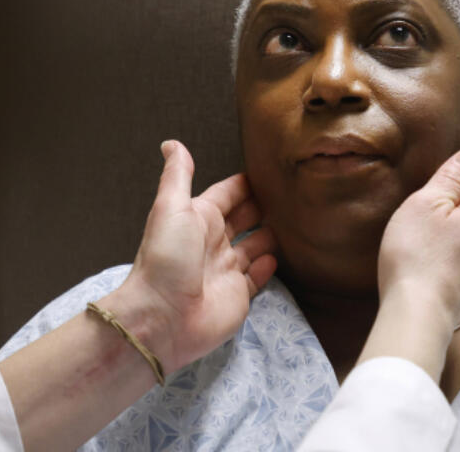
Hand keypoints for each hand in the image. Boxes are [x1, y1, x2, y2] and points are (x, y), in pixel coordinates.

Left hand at [106, 140, 277, 372]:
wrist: (163, 317)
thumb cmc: (166, 257)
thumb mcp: (171, 208)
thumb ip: (178, 175)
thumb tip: (171, 142)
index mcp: (199, 218)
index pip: (228, 194)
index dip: (246, 183)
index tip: (272, 169)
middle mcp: (214, 241)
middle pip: (244, 218)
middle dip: (264, 206)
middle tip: (293, 193)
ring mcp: (227, 269)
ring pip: (255, 245)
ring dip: (271, 234)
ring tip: (297, 221)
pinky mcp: (239, 295)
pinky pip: (257, 277)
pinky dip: (268, 266)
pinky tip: (280, 256)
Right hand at [377, 147, 459, 328]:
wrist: (416, 314)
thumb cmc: (415, 254)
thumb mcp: (427, 202)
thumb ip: (453, 177)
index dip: (443, 191)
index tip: (423, 202)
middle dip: (445, 220)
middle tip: (415, 228)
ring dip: (446, 245)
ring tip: (418, 253)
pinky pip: (458, 270)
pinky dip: (444, 268)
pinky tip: (425, 273)